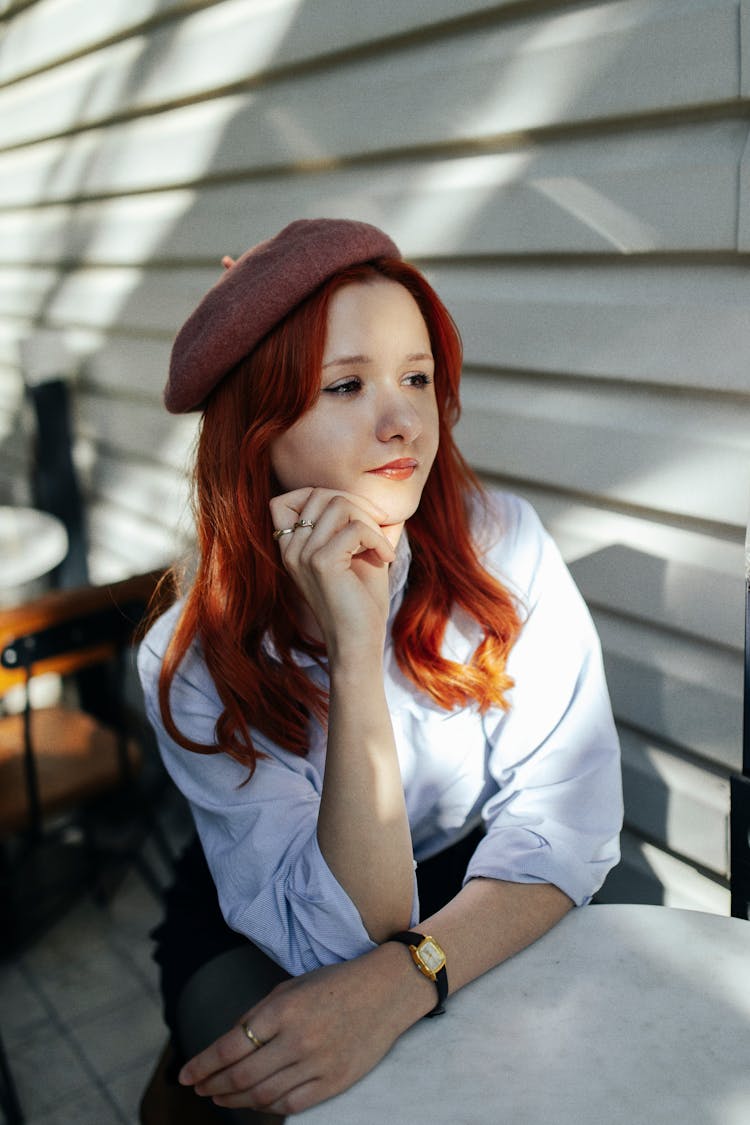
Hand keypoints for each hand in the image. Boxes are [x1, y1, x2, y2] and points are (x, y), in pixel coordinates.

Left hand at [179, 950, 415, 1115]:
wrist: (387, 990)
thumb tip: (228, 1045)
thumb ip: (259, 1015)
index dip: (202, 1065)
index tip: (185, 1076)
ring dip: (234, 1099)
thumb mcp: (292, 988)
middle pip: (241, 1076)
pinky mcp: (335, 1082)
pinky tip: (255, 1101)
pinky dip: (267, 1106)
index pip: (229, 1047)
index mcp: (282, 1010)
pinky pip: (291, 1104)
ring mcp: (317, 1063)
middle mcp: (297, 1039)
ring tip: (220, 1097)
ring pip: (262, 1095)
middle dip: (213, 1085)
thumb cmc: (336, 984)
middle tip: (199, 1088)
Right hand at [269, 487, 395, 657]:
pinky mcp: (322, 563)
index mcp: (291, 548)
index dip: (320, 496)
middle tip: (376, 534)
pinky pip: (356, 528)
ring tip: (379, 547)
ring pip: (339, 504)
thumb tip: (378, 495)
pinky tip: (386, 558)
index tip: (352, 518)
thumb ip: (353, 524)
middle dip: (356, 506)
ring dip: (369, 521)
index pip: (283, 500)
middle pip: (320, 494)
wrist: (358, 643)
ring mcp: (302, 555)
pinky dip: (378, 539)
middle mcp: (290, 550)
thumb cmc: (360, 601)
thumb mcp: (355, 554)